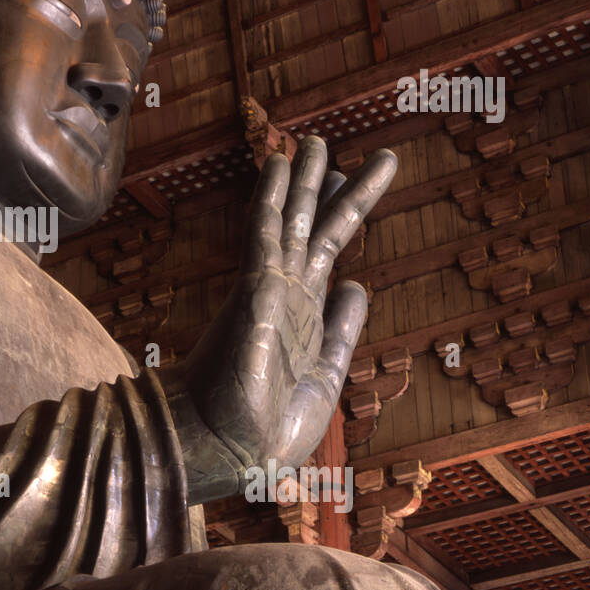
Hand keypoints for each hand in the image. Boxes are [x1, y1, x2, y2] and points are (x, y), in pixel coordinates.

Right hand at [175, 137, 396, 502]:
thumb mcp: (326, 374)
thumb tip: (359, 284)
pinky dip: (272, 197)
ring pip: (293, 221)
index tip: (348, 184)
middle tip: (329, 145)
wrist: (230, 450)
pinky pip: (265, 234)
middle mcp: (288, 295)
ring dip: (305, 180)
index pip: (325, 254)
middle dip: (327, 186)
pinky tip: (280, 164)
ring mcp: (270, 290)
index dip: (340, 216)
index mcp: (305, 316)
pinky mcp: (256, 291)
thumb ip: (343, 329)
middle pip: (312, 228)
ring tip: (316, 139)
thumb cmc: (268, 427)